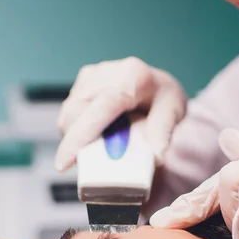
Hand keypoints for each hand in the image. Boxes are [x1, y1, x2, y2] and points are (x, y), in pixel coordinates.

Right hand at [55, 57, 186, 170]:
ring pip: (69, 113)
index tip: (65, 163)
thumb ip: (163, 131)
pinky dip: (75, 130)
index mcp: (133, 76)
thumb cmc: (163, 99)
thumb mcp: (174, 112)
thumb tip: (157, 156)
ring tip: (92, 150)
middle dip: (72, 143)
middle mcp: (108, 71)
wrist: (155, 83)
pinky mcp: (81, 81)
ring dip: (74, 138)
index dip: (82, 135)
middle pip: (78, 111)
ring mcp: (91, 75)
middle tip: (76, 166)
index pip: (103, 105)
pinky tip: (90, 137)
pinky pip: (69, 111)